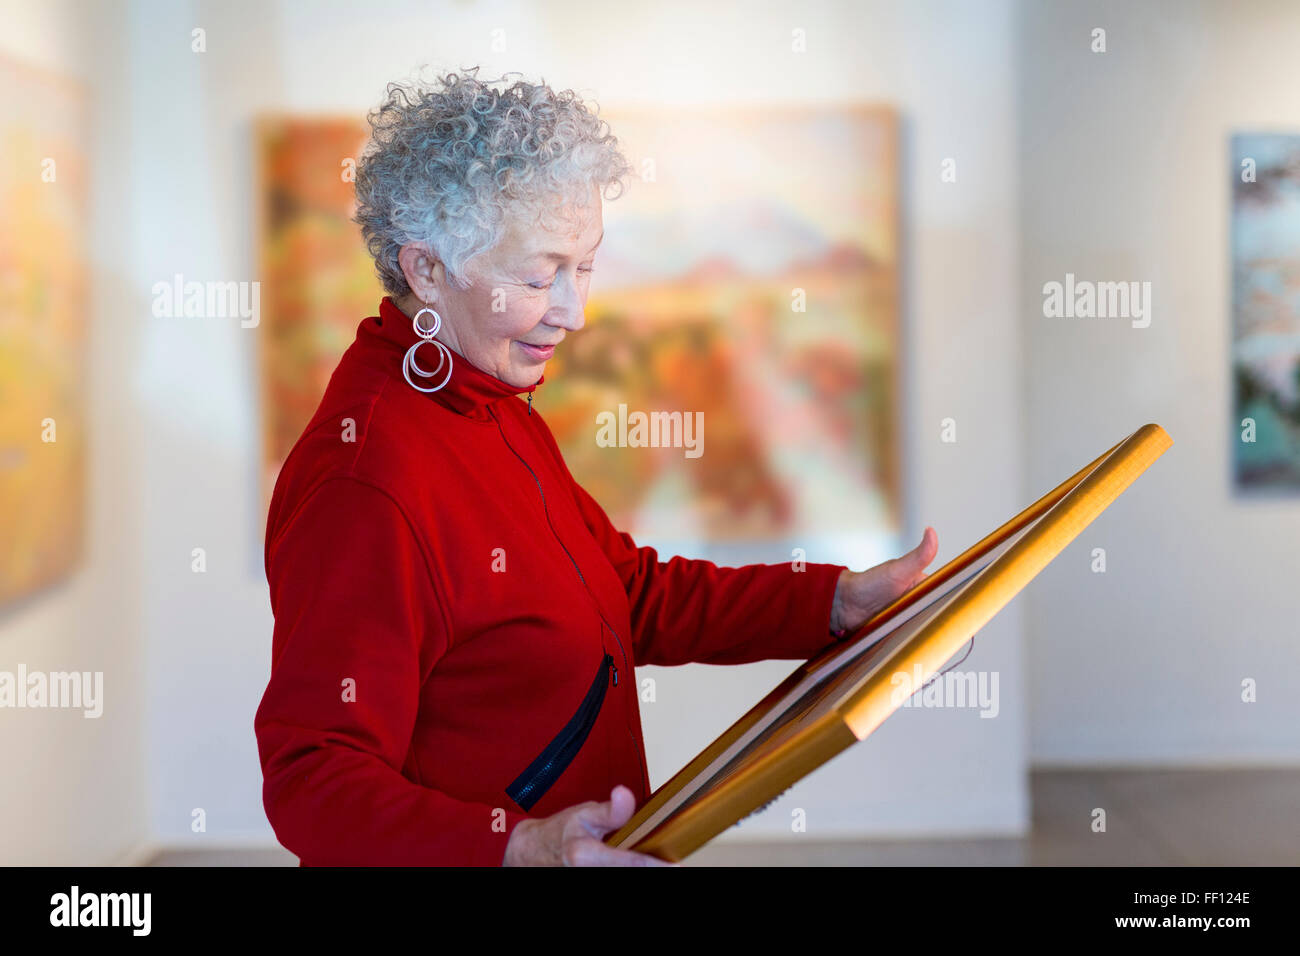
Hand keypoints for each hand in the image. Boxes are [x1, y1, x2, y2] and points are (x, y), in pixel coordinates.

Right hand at [502, 785, 676, 865]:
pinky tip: (635, 862)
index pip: (629, 863)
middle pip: (630, 872)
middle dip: (649, 866)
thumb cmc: (559, 833)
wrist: (533, 854)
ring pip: (625, 875)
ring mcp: (589, 880)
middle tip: (665, 858)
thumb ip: (610, 811)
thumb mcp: (582, 815)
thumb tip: (626, 794)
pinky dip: (628, 868)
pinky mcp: (591, 881)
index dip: (654, 865)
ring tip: (648, 859)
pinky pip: (617, 875)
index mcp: (585, 856)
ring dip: (639, 867)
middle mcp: (587, 874)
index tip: (675, 865)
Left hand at [829, 527, 938, 634]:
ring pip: (924, 629)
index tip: (945, 611)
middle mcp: (917, 600)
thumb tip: (931, 532)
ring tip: (911, 632)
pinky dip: (908, 641)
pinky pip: (909, 639)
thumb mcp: (899, 570)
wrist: (845, 605)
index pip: (944, 596)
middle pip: (935, 615)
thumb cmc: (870, 584)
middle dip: (931, 622)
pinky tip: (906, 642)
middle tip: (921, 623)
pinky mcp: (898, 631)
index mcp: (922, 584)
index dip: (947, 605)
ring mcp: (908, 617)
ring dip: (919, 633)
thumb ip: (919, 555)